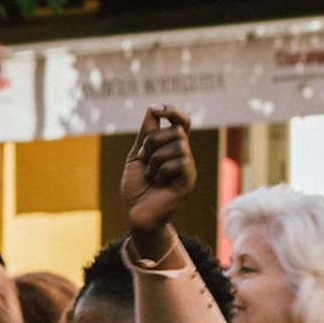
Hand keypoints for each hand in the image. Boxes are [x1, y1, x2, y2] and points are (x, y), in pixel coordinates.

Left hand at [121, 106, 194, 240]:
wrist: (135, 213)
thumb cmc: (136, 187)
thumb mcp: (137, 156)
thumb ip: (145, 134)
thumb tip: (152, 109)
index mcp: (171, 148)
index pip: (180, 122)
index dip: (172, 112)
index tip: (155, 109)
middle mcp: (183, 155)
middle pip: (176, 131)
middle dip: (152, 141)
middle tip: (143, 157)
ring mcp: (187, 167)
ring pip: (178, 145)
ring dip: (155, 159)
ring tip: (150, 174)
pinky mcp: (189, 180)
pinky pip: (180, 162)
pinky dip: (162, 170)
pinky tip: (158, 182)